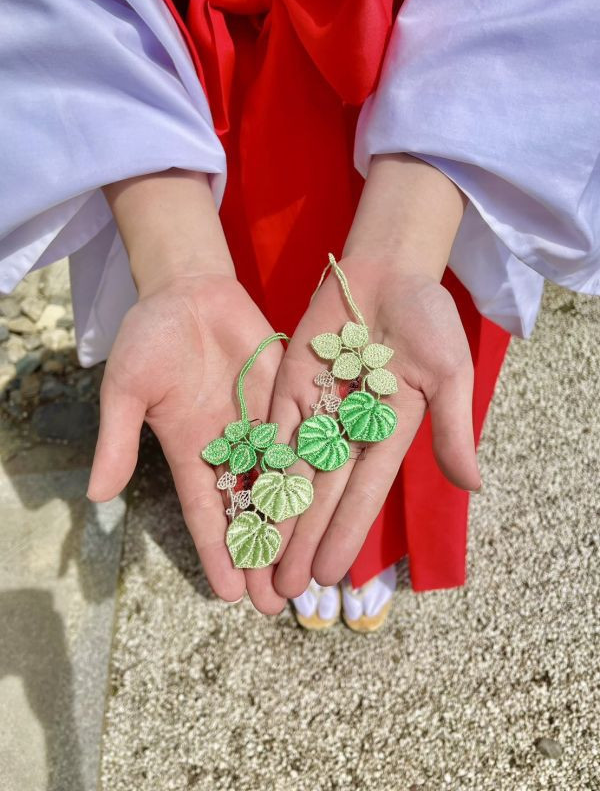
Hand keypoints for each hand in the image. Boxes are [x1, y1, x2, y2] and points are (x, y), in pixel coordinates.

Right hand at [87, 274, 289, 611]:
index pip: (206, 512)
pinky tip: (336, 503)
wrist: (189, 289)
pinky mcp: (288, 397)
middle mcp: (230, 445)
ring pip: (283, 482)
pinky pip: (306, 437)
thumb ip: (118, 439)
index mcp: (190, 450)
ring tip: (311, 568)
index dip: (218, 552)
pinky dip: (319, 470)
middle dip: (262, 555)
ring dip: (295, 525)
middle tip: (279, 604)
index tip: (230, 596)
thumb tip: (96, 496)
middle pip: (250, 509)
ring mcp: (262, 423)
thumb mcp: (126, 388)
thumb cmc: (150, 337)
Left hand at [270, 255, 478, 596]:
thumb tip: (474, 487)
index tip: (330, 577)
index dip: (345, 536)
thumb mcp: (450, 373)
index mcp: (388, 433)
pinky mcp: (287, 387)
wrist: (386, 269)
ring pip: (291, 473)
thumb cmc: (427, 318)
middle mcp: (348, 431)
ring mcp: (315, 410)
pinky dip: (257, 468)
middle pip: (321, 496)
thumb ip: (454, 429)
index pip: (363, 495)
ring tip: (258, 562)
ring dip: (275, 518)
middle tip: (282, 592)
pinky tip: (241, 503)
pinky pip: (270, 432)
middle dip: (302, 542)